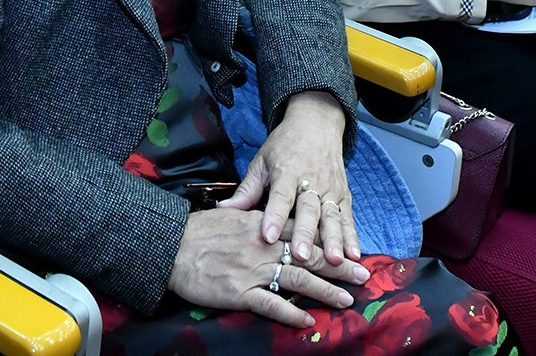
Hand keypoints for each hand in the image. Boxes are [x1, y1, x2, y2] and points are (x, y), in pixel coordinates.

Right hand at [169, 209, 367, 327]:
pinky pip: (272, 305)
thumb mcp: (231, 216)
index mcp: (264, 227)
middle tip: (363, 275)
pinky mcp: (241, 293)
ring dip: (325, 290)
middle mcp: (264, 247)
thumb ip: (255, 221)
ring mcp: (254, 271)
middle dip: (338, 267)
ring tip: (347, 299)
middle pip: (308, 256)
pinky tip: (308, 320)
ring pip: (298, 280)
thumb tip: (271, 223)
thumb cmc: (199, 231)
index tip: (348, 249)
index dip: (328, 242)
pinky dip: (291, 313)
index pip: (303, 233)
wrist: (172, 247)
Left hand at [219, 89, 355, 263]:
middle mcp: (311, 181)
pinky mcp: (343, 195)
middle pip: (309, 210)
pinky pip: (347, 219)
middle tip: (301, 256)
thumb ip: (247, 189)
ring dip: (334, 240)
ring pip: (332, 217)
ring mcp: (330, 189)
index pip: (280, 196)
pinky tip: (354, 255)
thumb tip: (224, 210)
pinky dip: (352, 237)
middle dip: (305, 233)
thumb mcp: (262, 161)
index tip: (267, 236)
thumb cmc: (285, 146)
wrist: (316, 125)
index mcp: (287, 171)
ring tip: (335, 261)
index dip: (274, 216)